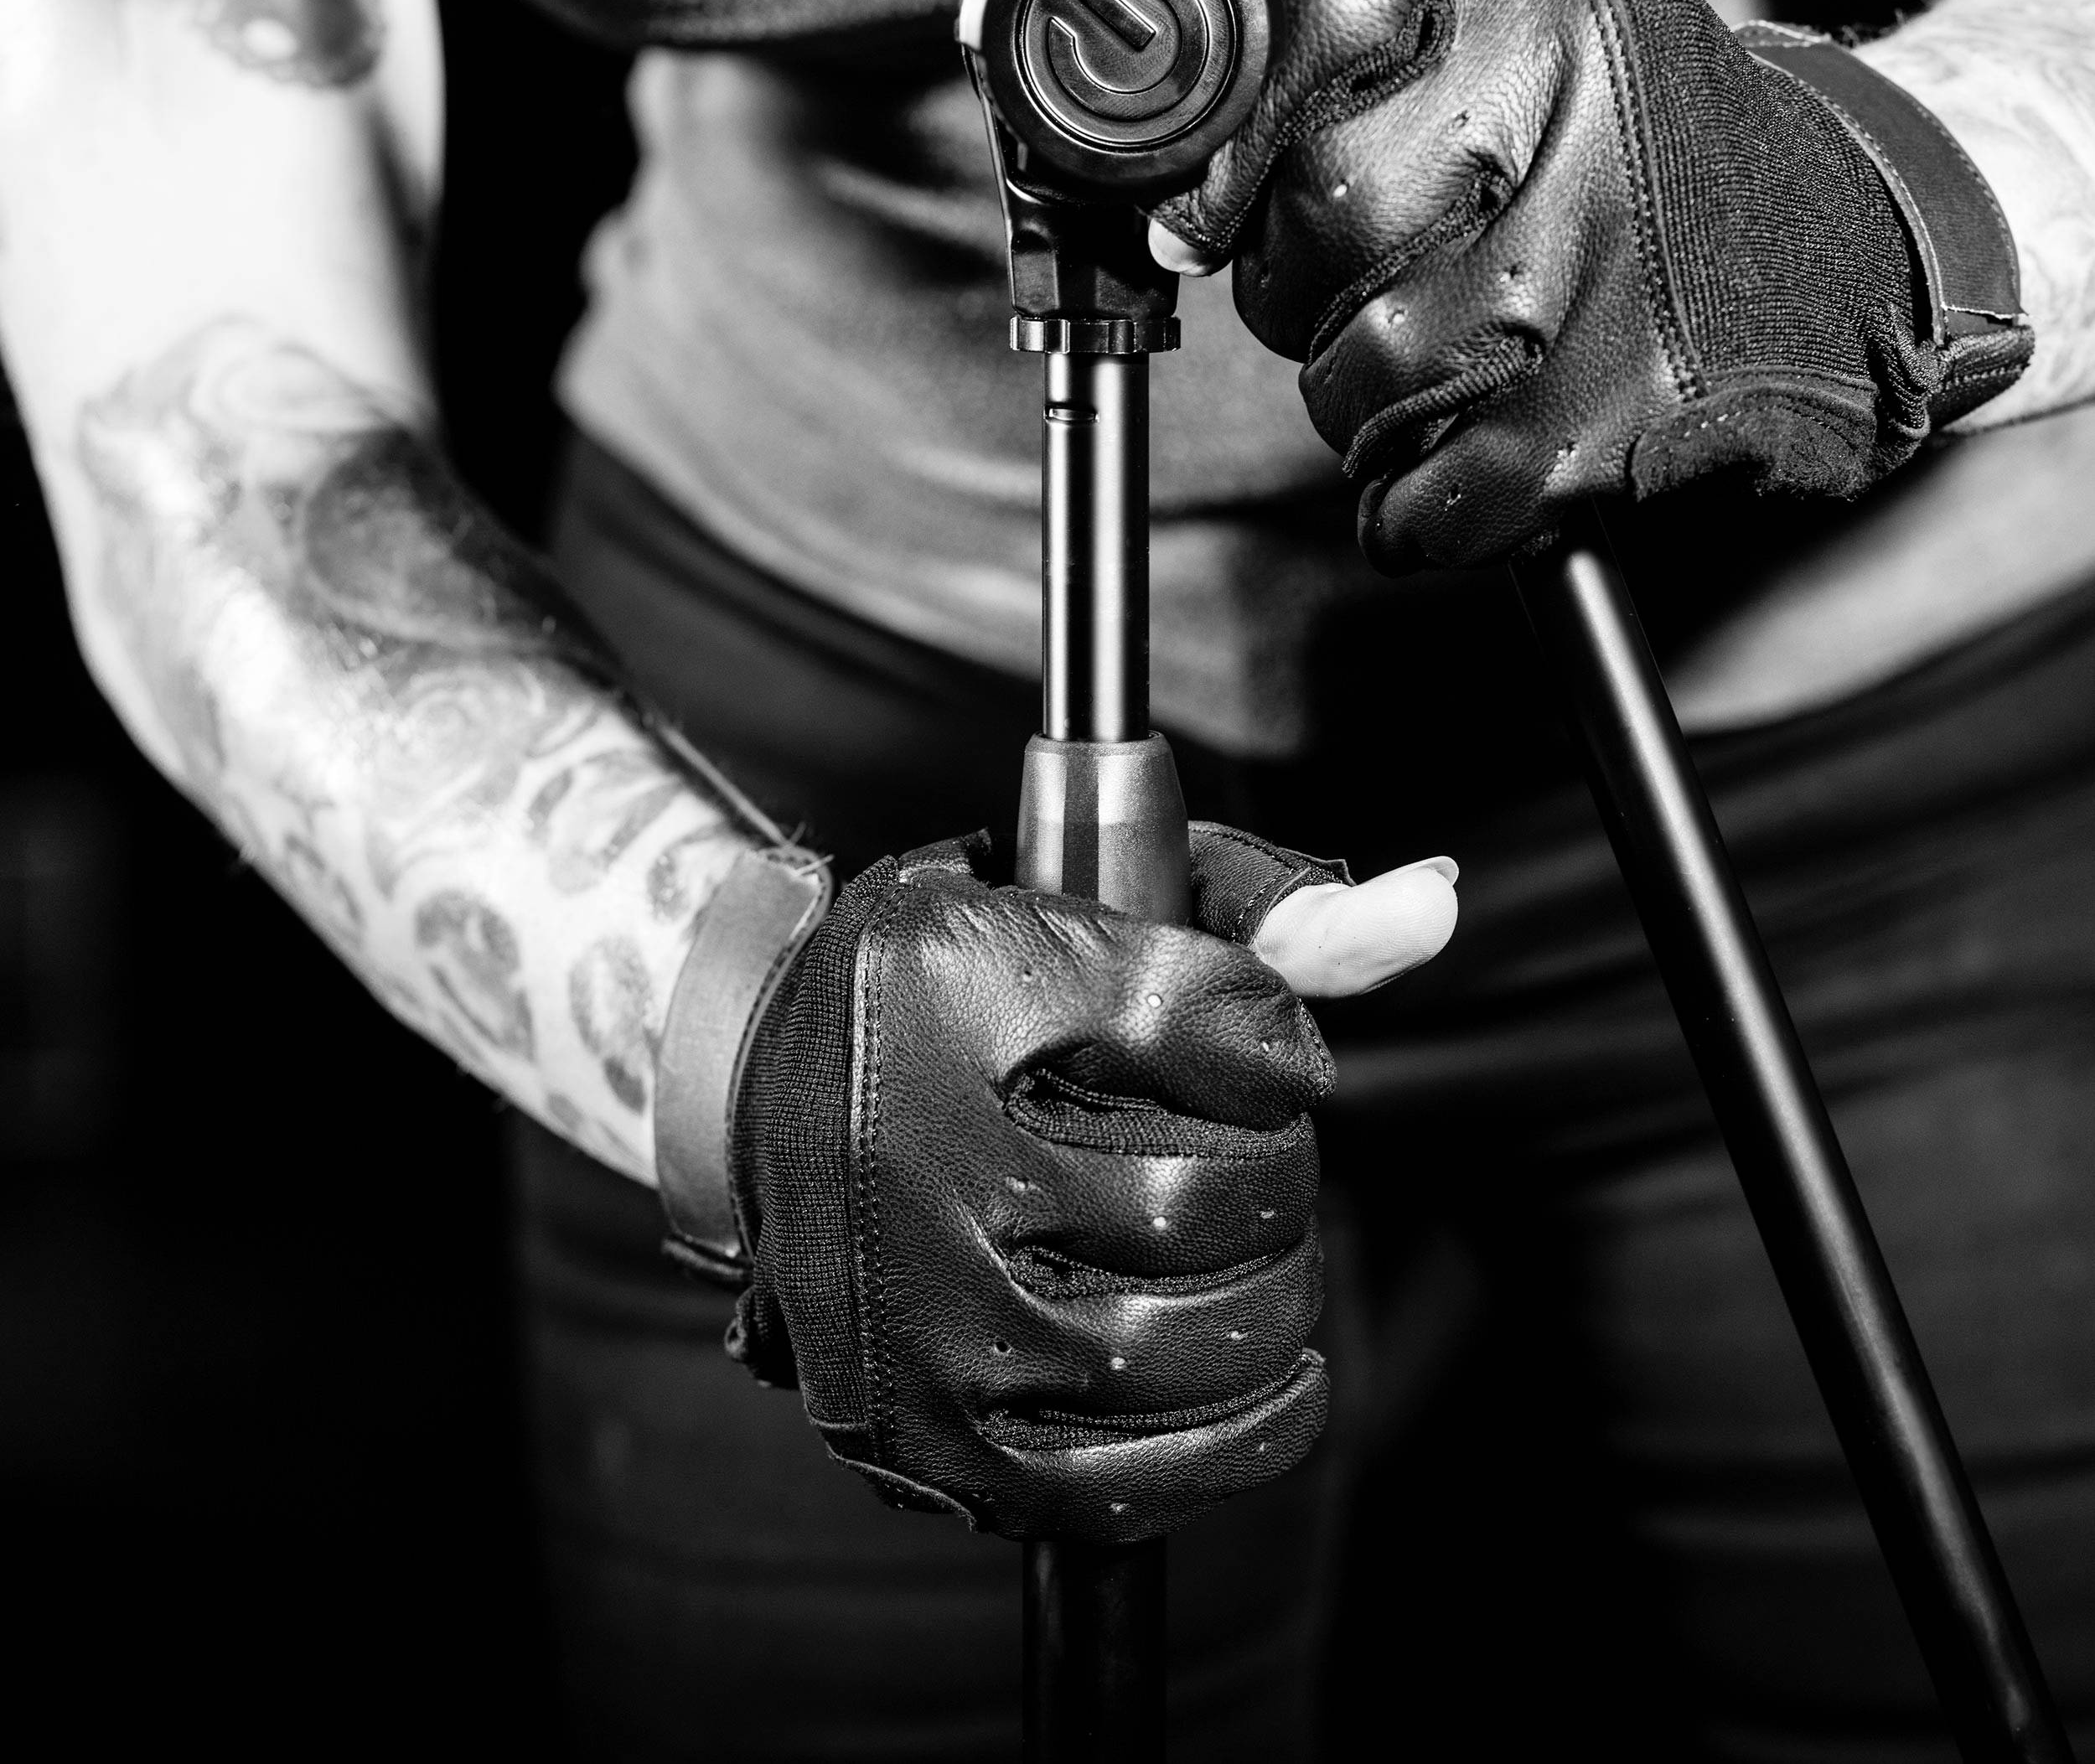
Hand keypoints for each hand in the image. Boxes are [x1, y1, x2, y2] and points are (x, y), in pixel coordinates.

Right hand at [725, 824, 1454, 1540]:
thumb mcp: (1093, 904)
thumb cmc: (961, 992)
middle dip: (1278, 1174)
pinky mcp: (936, 1435)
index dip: (1275, 1041)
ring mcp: (923, 1309)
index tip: (1266, 1051)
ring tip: (1255, 1249)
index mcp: (960, 983)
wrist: (760, 1097)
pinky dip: (1245, 1429)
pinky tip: (1270, 1369)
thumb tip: (1439, 904)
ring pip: (1184, 1336)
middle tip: (1253, 1154)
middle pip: (1207, 1193)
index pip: (1207, 1018)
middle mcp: (921, 1146)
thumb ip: (1274, 913)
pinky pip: (1134, 1480)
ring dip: (1272, 1292)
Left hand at [1150, 0, 2009, 573]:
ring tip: (1437, 360)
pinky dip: (1407, 506)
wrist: (1850, 238)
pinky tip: (1453, 457)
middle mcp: (1576, 95)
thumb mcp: (1497, 0)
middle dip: (1298, 289)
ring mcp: (1600, 271)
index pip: (1291, 37)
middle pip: (1319, 225)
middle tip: (1365, 283)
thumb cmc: (1620, 130)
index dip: (1224, 155)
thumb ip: (1318, 50)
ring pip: (1356, 380)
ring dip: (1358, 401)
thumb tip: (1172, 216)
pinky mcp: (1613, 424)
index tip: (1206, 218)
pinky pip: (1421, 505)